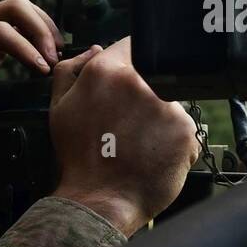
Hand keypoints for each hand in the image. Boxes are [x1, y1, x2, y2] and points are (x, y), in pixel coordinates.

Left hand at [0, 0, 62, 146]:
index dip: (22, 44)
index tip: (39, 66)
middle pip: (13, 7)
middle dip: (37, 28)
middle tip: (52, 57)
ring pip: (20, 15)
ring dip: (41, 30)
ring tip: (55, 56)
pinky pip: (19, 31)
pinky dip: (36, 39)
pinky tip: (47, 55)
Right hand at [49, 38, 199, 235]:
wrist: (99, 201)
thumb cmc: (79, 158)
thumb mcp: (59, 109)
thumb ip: (71, 70)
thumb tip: (94, 49)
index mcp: (105, 72)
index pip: (131, 45)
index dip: (131, 61)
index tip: (130, 80)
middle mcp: (138, 82)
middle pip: (153, 75)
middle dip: (144, 94)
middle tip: (129, 124)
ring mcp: (166, 105)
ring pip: (170, 102)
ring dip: (159, 118)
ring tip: (139, 144)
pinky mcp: (186, 129)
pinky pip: (184, 129)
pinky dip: (173, 142)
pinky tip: (153, 156)